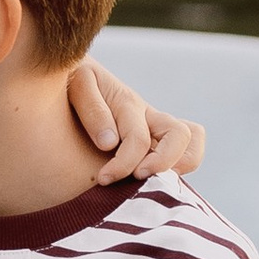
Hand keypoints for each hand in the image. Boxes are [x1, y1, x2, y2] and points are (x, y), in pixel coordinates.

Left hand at [69, 59, 203, 188]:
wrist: (67, 75)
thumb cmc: (68, 81)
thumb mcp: (76, 85)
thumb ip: (92, 110)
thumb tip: (109, 143)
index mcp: (128, 103)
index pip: (139, 139)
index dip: (124, 164)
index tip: (103, 179)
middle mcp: (148, 115)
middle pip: (181, 135)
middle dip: (163, 163)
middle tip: (136, 179)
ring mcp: (155, 127)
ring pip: (191, 141)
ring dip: (179, 166)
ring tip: (150, 183)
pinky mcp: (155, 139)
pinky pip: (184, 150)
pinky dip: (180, 168)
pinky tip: (151, 184)